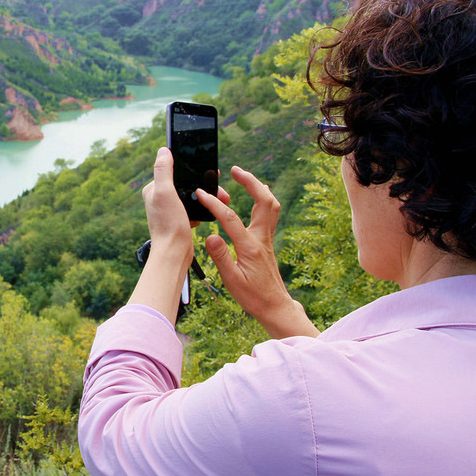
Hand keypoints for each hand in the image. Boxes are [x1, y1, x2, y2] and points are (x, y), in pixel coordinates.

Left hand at [128, 147, 229, 322]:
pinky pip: (193, 209)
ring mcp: (168, 210)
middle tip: (220, 190)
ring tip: (220, 201)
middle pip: (185, 183)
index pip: (174, 170)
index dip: (192, 169)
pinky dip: (202, 210)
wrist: (174, 254)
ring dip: (206, 197)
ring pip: (191, 196)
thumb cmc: (169, 225)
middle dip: (203, 185)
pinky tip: (206, 214)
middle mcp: (159, 198)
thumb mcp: (165, 193)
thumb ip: (163, 170)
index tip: (209, 170)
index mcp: (154, 189)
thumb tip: (164, 150)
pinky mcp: (177, 220)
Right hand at [196, 166, 318, 338]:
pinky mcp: (267, 241)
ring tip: (245, 177)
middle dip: (250, 181)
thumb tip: (210, 236)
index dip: (214, 204)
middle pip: (263, 201)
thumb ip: (220, 257)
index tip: (201, 193)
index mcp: (250, 247)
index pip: (230, 218)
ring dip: (259, 187)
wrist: (275, 306)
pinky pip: (270, 213)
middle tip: (235, 170)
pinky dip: (263, 199)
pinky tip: (255, 196)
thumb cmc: (252, 296)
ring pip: (271, 205)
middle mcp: (262, 238)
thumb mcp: (232, 280)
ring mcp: (267, 238)